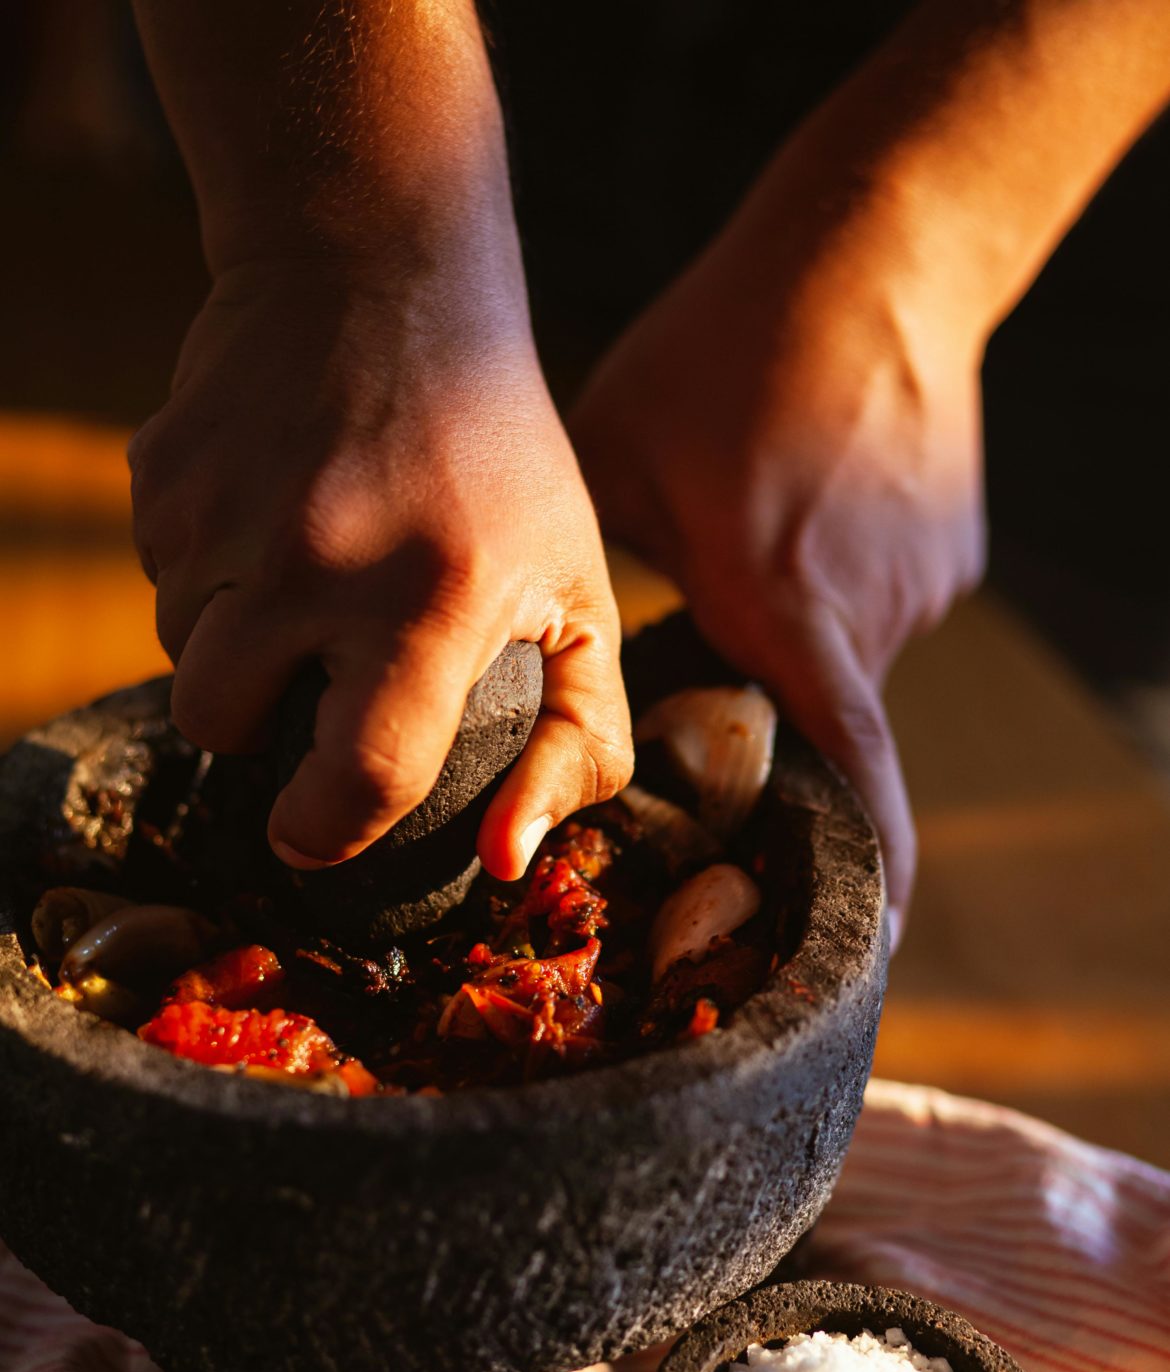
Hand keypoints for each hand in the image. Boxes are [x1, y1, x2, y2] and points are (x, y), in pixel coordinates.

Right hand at [129, 256, 631, 879]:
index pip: (358, 781)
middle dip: (257, 729)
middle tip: (313, 673)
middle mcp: (317, 560)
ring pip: (181, 653)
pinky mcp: (162, 469)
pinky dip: (203, 570)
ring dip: (232, 644)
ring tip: (304, 577)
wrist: (385, 277)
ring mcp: (226, 511)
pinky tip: (268, 515)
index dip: (325, 832)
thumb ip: (578, 740)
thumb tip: (505, 863)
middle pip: (224, 728)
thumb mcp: (580, 591)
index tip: (314, 832)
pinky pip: (156, 574)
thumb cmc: (502, 458)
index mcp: (434, 601)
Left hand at [570, 196, 985, 943]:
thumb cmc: (726, 349)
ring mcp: (922, 583)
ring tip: (759, 528)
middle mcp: (867, 614)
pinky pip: (878, 602)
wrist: (875, 250)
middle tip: (721, 645)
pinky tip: (803, 501)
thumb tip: (564, 640)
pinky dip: (835, 582)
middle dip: (768, 709)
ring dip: (795, 630)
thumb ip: (596, 570)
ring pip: (845, 656)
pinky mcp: (949, 550)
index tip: (869, 941)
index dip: (868, 868)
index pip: (849, 772)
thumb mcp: (622, 459)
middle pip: (816, 716)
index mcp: (784, 607)